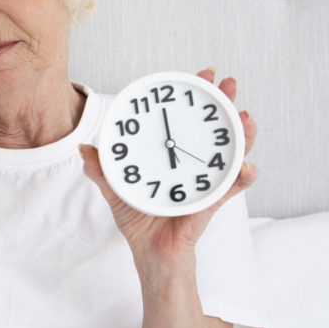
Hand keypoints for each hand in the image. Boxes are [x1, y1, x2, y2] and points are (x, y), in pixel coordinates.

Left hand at [79, 69, 258, 262]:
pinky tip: (245, 166)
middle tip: (228, 83)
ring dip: (243, 134)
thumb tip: (83, 149)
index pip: (187, 119)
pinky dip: (242, 176)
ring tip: (246, 118)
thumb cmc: (139, 219)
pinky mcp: (211, 202)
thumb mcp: (117, 189)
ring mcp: (207, 181)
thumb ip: (102, 169)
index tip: (202, 74)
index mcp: (173, 155)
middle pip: (215, 128)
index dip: (196, 96)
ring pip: (232, 152)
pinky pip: (232, 188)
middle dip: (225, 103)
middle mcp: (194, 163)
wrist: (151, 253)